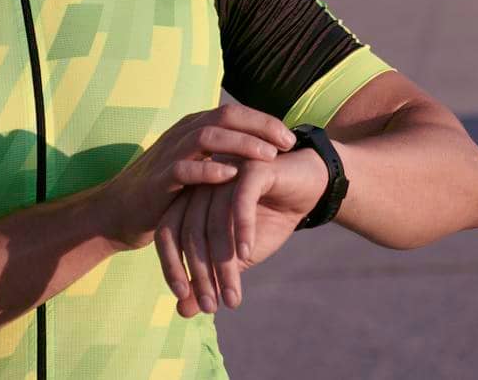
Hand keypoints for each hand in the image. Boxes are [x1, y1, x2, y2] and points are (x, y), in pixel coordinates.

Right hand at [97, 104, 296, 250]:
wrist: (117, 212)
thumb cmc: (164, 192)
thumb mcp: (195, 167)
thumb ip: (220, 155)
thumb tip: (260, 151)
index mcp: (192, 128)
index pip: (233, 113)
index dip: (264, 121)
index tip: (290, 138)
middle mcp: (181, 135)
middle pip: (225, 116)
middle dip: (260, 126)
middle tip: (287, 143)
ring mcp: (169, 154)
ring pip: (208, 136)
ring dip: (241, 144)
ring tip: (268, 157)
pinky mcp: (158, 180)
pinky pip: (185, 169)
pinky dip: (209, 170)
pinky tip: (232, 175)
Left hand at [153, 146, 328, 315]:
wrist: (309, 187)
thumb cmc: (268, 219)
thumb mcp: (237, 255)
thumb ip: (210, 276)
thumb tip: (183, 310)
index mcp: (192, 200)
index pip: (169, 232)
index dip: (172, 266)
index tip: (185, 298)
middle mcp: (204, 184)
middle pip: (191, 231)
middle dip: (200, 274)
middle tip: (211, 306)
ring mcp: (227, 172)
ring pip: (216, 222)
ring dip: (223, 264)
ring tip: (232, 296)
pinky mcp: (254, 167)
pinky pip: (242, 200)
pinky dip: (242, 229)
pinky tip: (247, 253)